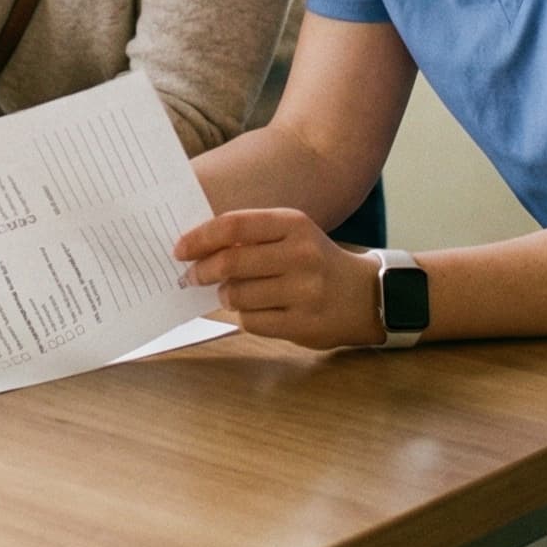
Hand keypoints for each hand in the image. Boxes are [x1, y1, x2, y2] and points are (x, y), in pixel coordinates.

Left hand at [172, 208, 382, 350]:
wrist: (365, 295)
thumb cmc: (315, 261)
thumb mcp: (291, 235)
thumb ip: (251, 237)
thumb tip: (197, 247)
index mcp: (294, 224)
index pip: (234, 225)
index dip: (200, 237)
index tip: (181, 249)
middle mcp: (301, 254)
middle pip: (231, 263)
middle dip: (203, 271)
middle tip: (192, 276)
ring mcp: (304, 291)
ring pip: (238, 295)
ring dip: (225, 296)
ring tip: (229, 294)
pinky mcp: (304, 323)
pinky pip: (253, 322)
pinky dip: (244, 317)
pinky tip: (254, 310)